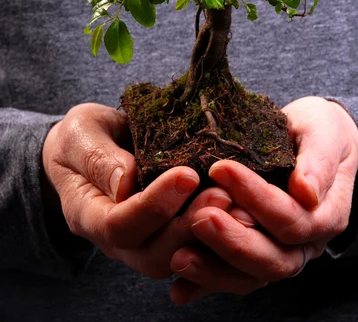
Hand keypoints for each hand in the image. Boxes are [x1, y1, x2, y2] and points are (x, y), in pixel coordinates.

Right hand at [42, 103, 234, 277]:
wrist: (88, 148)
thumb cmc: (82, 138)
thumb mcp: (81, 135)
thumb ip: (98, 158)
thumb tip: (128, 181)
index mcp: (87, 215)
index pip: (119, 225)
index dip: (154, 205)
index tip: (186, 175)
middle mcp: (116, 239)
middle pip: (153, 252)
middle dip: (190, 224)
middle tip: (223, 195)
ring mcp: (142, 242)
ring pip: (177, 257)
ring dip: (208, 233)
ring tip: (236, 203)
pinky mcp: (166, 235)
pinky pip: (192, 247)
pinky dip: (217, 235)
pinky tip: (241, 210)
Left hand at [169, 96, 357, 303]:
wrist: (314, 139)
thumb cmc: (319, 129)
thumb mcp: (324, 132)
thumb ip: (319, 159)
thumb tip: (306, 192)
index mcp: (327, 214)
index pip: (291, 218)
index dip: (256, 198)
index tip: (222, 168)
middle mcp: (307, 242)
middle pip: (273, 258)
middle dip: (233, 241)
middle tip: (199, 218)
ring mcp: (281, 252)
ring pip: (251, 276)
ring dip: (215, 270)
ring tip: (179, 257)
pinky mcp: (257, 254)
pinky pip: (234, 278)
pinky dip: (206, 285)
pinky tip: (178, 290)